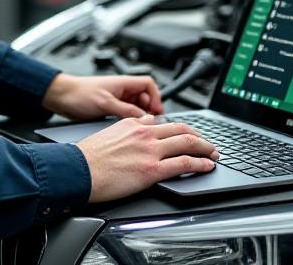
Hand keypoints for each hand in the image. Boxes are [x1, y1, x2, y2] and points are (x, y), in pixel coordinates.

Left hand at [41, 73, 163, 120]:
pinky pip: (126, 115)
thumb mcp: (105, 103)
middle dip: (149, 109)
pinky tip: (127, 128)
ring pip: (136, 108)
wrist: (61, 98)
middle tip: (150, 122)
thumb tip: (143, 118)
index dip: (156, 97)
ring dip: (139, 116)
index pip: (148, 85)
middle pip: (145, 98)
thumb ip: (125, 110)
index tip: (157, 110)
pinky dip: (129, 121)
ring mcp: (116, 100)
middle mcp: (122, 90)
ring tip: (139, 127)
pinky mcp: (110, 109)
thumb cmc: (79, 93)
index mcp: (124, 83)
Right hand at [76, 115, 218, 202]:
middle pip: (182, 129)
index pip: (164, 122)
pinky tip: (207, 166)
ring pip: (188, 143)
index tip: (187, 134)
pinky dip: (201, 164)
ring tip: (214, 153)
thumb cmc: (88, 157)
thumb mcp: (109, 133)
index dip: (180, 129)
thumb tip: (140, 128)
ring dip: (206, 148)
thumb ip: (127, 130)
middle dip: (199, 136)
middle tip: (208, 143)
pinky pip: (185, 163)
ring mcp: (150, 151)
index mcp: (134, 124)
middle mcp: (145, 133)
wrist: (78, 170)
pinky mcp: (152, 169)